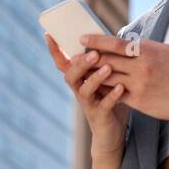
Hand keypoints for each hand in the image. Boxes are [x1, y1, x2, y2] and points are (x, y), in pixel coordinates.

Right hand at [44, 33, 129, 157]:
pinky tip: (120, 88)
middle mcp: (79, 90)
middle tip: (93, 53)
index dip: (54, 50)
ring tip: (108, 68)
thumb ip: (102, 61)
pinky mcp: (100, 116)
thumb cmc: (108, 99)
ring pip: (85, 90)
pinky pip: (104, 105)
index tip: (48, 35)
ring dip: (95, 78)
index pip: (63, 63)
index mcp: (79, 79)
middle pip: (71, 75)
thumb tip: (108, 37)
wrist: (111, 133)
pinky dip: (112, 96)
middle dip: (80, 63)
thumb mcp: (104, 78)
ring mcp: (88, 104)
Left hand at [78, 34, 168, 121]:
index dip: (97, 41)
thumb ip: (145, 46)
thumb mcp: (165, 51)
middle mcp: (142, 66)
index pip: (116, 43)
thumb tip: (128, 40)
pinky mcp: (139, 101)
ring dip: (92, 75)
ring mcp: (139, 85)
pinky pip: (115, 94)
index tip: (83, 39)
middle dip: (89, 58)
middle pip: (107, 60)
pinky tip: (95, 88)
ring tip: (80, 73)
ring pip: (108, 78)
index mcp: (148, 51)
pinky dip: (104, 90)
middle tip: (74, 57)